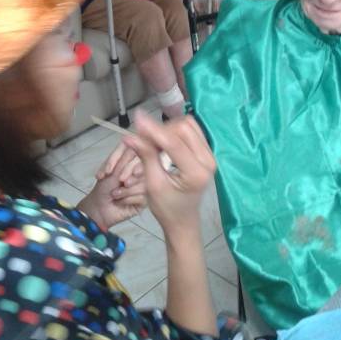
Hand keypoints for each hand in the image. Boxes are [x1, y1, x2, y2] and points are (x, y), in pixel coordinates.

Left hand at [78, 142, 146, 228]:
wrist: (99, 208)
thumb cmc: (103, 187)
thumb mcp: (112, 169)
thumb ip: (126, 156)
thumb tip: (138, 140)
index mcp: (134, 160)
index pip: (137, 150)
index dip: (126, 157)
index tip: (115, 166)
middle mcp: (142, 170)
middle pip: (143, 163)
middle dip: (127, 171)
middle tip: (119, 180)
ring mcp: (146, 184)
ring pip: (144, 180)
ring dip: (125, 189)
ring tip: (115, 194)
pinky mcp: (146, 198)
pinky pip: (143, 195)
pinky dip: (128, 199)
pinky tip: (121, 202)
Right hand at [123, 111, 215, 238]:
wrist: (182, 220)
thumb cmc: (166, 208)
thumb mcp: (153, 184)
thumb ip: (146, 156)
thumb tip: (130, 135)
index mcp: (196, 173)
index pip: (174, 143)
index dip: (154, 130)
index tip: (137, 119)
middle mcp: (208, 161)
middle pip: (184, 128)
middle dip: (162, 129)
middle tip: (144, 138)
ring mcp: (210, 155)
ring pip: (189, 126)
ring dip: (168, 129)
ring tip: (153, 141)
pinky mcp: (207, 152)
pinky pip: (192, 131)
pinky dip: (175, 131)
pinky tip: (163, 141)